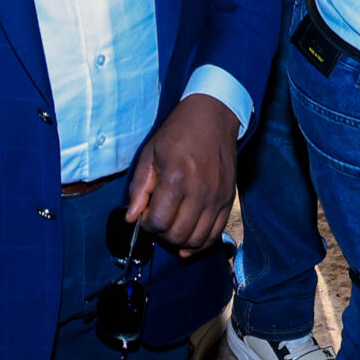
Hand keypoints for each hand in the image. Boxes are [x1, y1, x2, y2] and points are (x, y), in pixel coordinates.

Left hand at [124, 93, 240, 252]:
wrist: (212, 117)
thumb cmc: (178, 133)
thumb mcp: (150, 154)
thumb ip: (139, 188)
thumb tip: (131, 218)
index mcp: (176, 178)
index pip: (158, 222)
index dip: (147, 224)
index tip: (145, 215)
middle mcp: (200, 191)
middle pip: (177, 235)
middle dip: (162, 234)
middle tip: (158, 220)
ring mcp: (217, 198)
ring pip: (197, 240)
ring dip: (180, 241)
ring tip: (172, 226)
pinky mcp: (228, 200)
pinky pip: (215, 234)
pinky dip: (200, 242)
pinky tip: (189, 237)